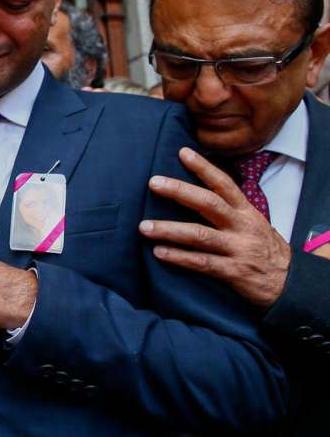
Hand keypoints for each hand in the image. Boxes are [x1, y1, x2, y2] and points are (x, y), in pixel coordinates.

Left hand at [139, 147, 291, 306]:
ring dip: (170, 229)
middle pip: (209, 203)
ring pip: (200, 235)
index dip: (204, 167)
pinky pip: (203, 263)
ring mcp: (238, 249)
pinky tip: (159, 252)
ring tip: (144, 227)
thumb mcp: (252, 223)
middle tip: (153, 182)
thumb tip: (193, 193)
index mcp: (245, 212)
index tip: (183, 152)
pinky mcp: (234, 272)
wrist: (291, 283)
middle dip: (180, 191)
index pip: (224, 184)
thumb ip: (228, 210)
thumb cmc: (263, 249)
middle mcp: (241, 226)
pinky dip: (180, 257)